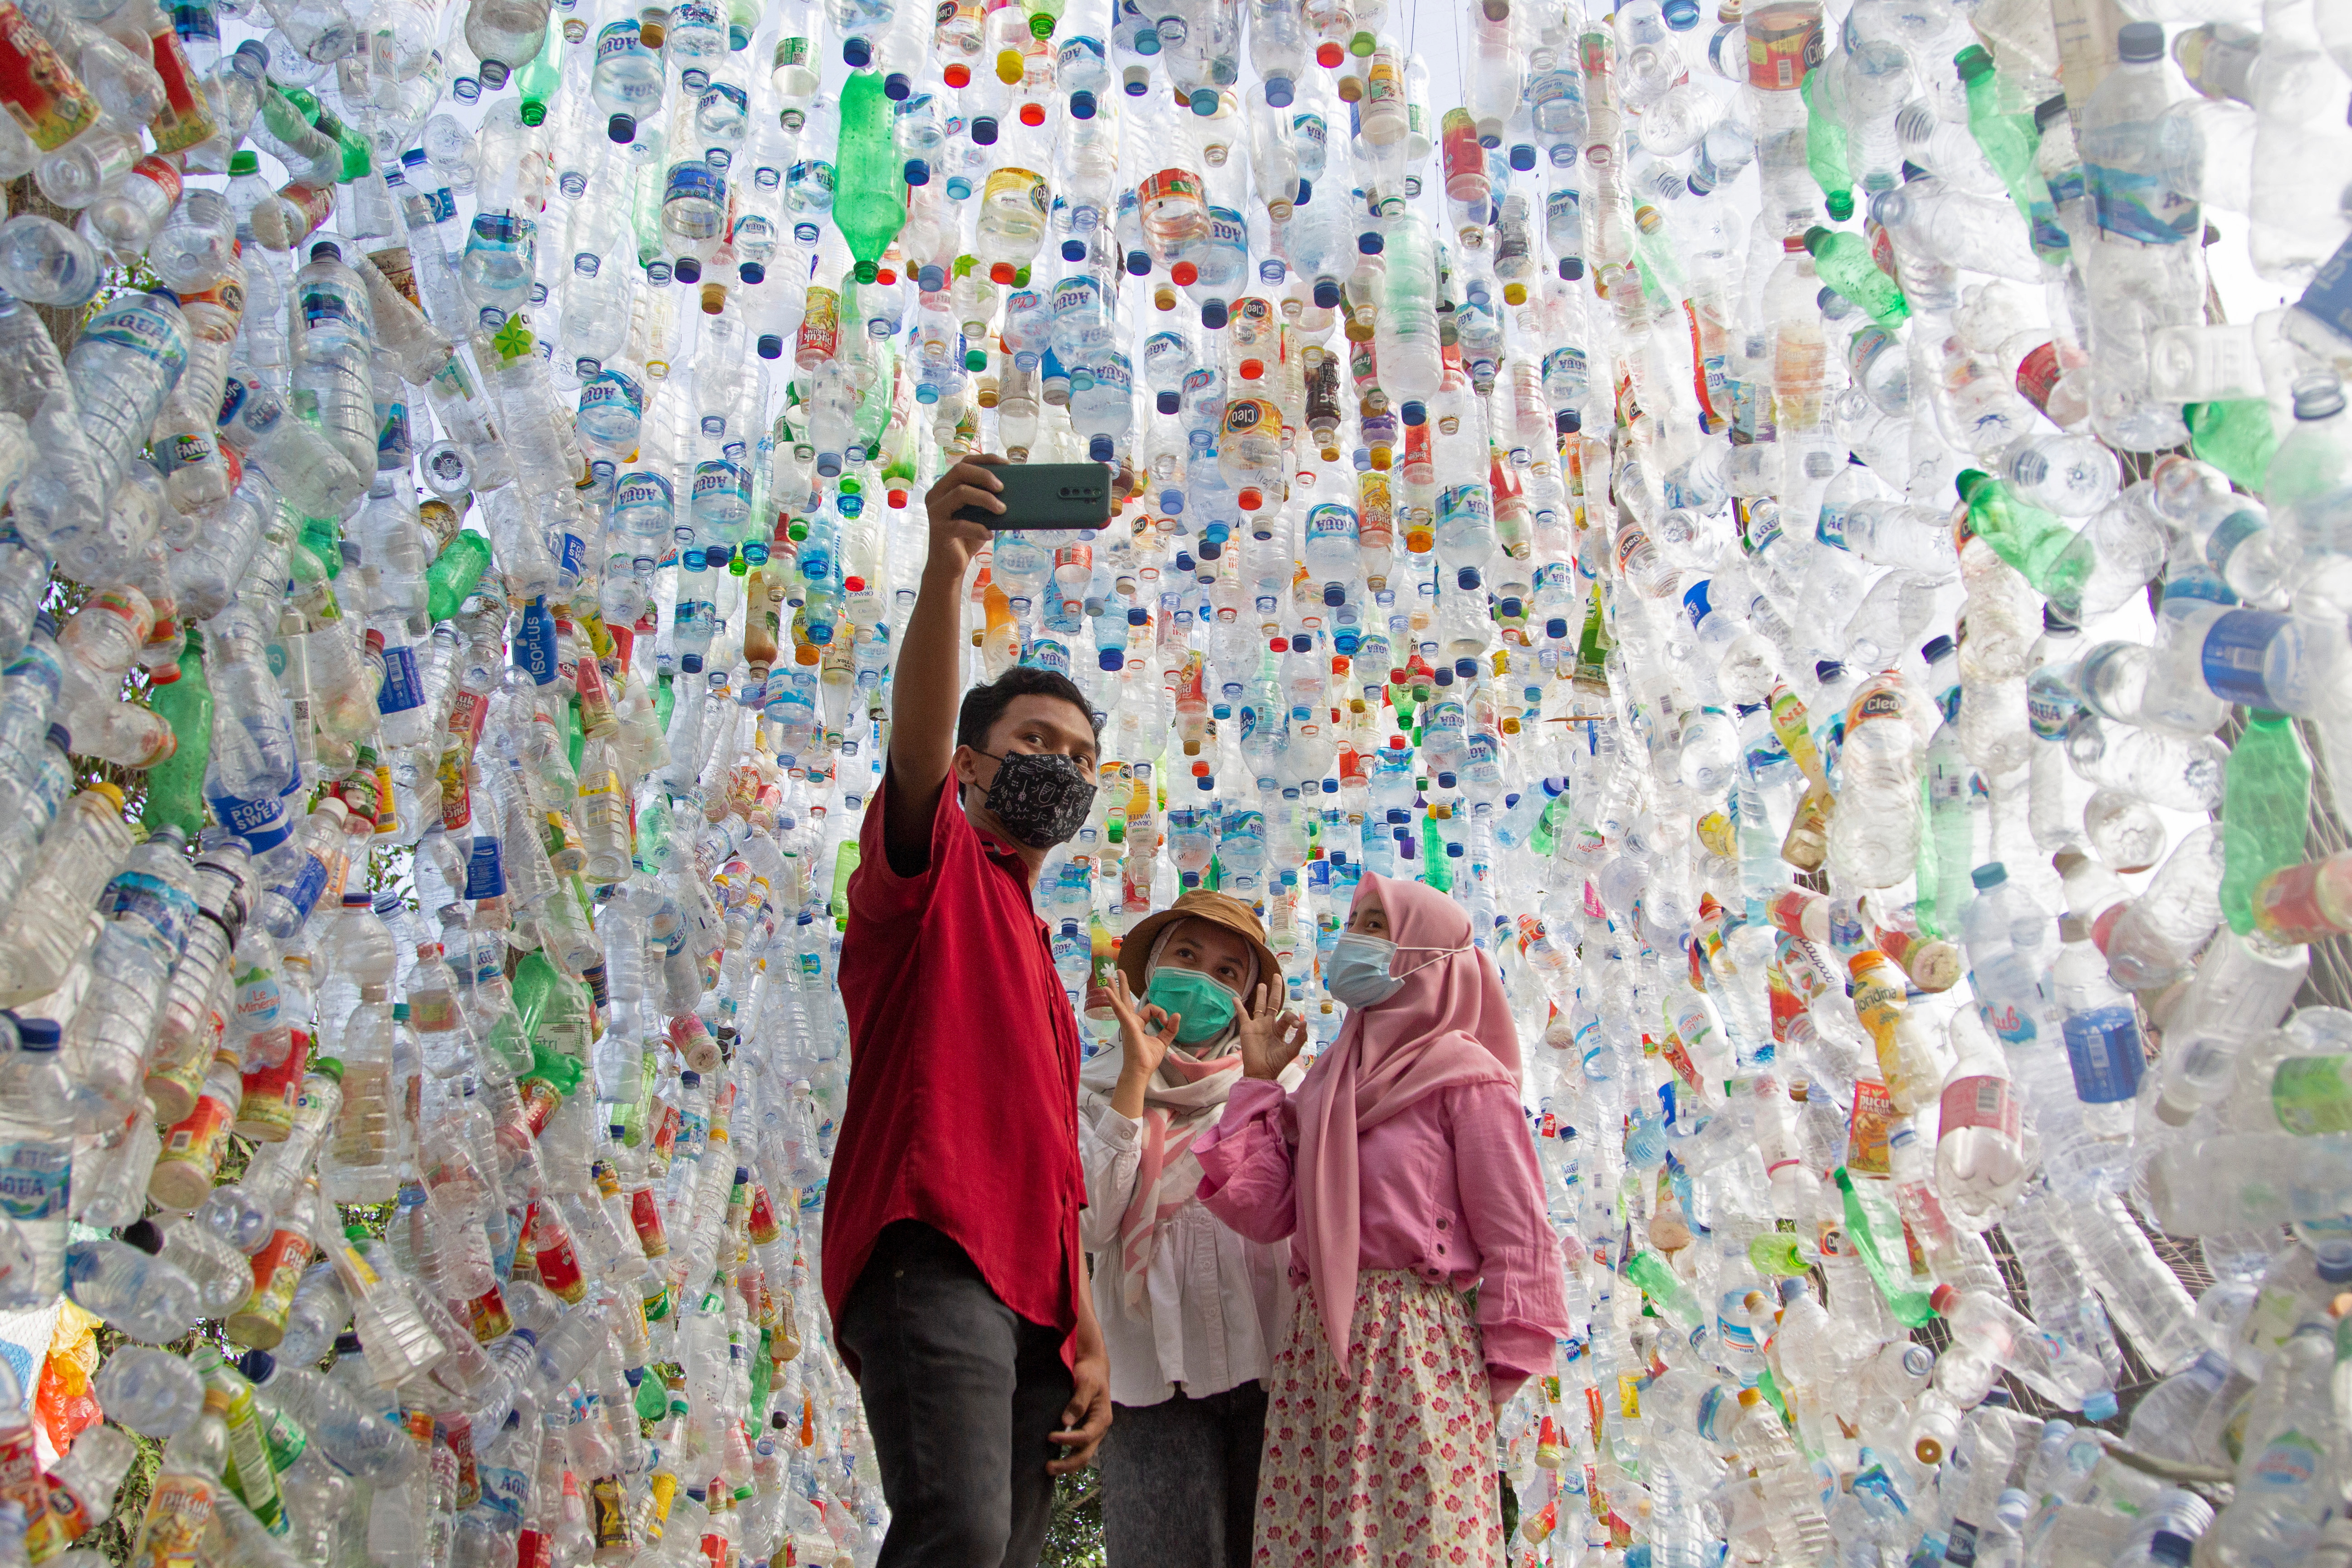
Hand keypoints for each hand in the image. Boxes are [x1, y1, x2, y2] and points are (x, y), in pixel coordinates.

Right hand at [922, 454, 1005, 581]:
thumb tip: (1013, 489)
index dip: (986, 460)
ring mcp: (935, 512)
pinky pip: (961, 524)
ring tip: (1002, 510)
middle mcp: (936, 494)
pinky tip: (989, 534)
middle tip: (1002, 488)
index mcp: (945, 486)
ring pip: (960, 492)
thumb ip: (986, 500)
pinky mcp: (939, 530)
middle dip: (985, 476)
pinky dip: (979, 528)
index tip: (1007, 465)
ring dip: (986, 499)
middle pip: (960, 471)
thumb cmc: (966, 537)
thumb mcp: (978, 514)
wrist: (948, 566)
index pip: (964, 463)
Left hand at [1050, 1312, 1111, 1474]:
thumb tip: (1066, 1422)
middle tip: (1048, 1467)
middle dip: (1068, 1463)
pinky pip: (1078, 1448)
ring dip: (1067, 1463)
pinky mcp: (1085, 1429)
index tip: (1050, 1437)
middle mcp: (1099, 1428)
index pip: (1086, 1436)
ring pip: (1082, 1455)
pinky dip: (1068, 1455)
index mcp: (1102, 1418)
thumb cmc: (1090, 1372)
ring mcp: (1093, 1431)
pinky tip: (1055, 1458)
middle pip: (1086, 1454)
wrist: (1094, 1367)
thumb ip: (1078, 1402)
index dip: (1068, 1439)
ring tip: (1049, 1468)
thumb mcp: (1086, 1383)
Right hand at [1102, 972, 1177, 1118]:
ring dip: (1115, 987)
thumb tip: (1177, 1015)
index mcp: (1138, 1024)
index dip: (1161, 1013)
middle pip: (1126, 999)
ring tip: (1108, 975)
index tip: (1167, 1022)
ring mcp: (1126, 1022)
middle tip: (1118, 972)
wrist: (1140, 1070)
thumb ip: (1170, 1028)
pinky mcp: (1127, 1025)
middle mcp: (1130, 1021)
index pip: (1150, 1009)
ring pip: (1120, 1001)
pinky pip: (1119, 1009)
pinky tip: (1106, 990)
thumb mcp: (1163, 1041)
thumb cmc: (1148, 1058)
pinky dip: (1113, 999)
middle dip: (1122, 985)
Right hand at [1236, 984, 1304, 1081]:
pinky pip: (1242, 1015)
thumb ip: (1300, 1037)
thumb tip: (1304, 1022)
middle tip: (1277, 976)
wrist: (1261, 1072)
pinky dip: (1238, 1006)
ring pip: (1259, 1006)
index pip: (1287, 1016)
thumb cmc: (1276, 1063)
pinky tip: (1235, 997)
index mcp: (1280, 1029)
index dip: (1293, 1017)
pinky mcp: (1247, 1028)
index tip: (1297, 1024)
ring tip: (1262, 984)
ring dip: (1260, 995)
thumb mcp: (1292, 1051)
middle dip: (1276, 990)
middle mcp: (1269, 1024)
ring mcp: (1257, 1025)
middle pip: (1273, 1003)